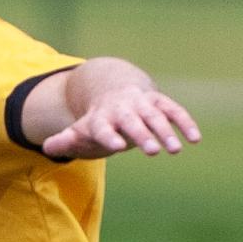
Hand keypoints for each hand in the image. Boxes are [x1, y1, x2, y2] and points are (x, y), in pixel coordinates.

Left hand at [42, 84, 200, 160]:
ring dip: (167, 132)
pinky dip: (184, 122)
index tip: (117, 147)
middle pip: (133, 121)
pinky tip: (195, 139)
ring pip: (156, 115)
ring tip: (176, 150)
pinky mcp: (159, 102)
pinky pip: (174, 110)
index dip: (109, 136)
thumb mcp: (77, 131)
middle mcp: (122, 108)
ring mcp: (142, 103)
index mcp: (101, 118)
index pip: (103, 127)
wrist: (111, 89)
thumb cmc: (94, 121)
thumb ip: (64, 141)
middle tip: (153, 152)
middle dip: (143, 135)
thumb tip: (47, 148)